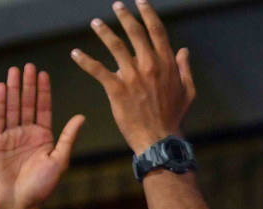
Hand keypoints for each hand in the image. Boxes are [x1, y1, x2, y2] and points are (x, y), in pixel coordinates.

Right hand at [0, 64, 84, 208]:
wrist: (16, 204)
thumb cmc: (40, 187)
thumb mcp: (59, 161)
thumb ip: (68, 138)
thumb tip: (81, 117)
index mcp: (43, 138)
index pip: (43, 109)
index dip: (43, 92)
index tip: (43, 74)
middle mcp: (26, 134)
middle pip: (27, 104)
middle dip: (28, 85)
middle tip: (28, 66)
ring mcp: (10, 136)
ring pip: (12, 107)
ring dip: (14, 89)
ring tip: (15, 71)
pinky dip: (0, 102)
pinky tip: (3, 88)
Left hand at [72, 0, 194, 153]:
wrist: (159, 140)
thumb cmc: (174, 118)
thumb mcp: (187, 92)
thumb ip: (184, 69)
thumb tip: (183, 50)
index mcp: (166, 64)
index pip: (157, 31)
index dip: (148, 13)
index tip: (141, 2)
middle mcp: (149, 65)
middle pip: (135, 32)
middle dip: (124, 16)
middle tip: (116, 6)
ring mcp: (132, 76)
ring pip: (115, 45)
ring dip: (103, 31)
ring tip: (95, 23)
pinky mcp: (117, 89)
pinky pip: (97, 69)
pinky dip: (84, 60)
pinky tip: (75, 53)